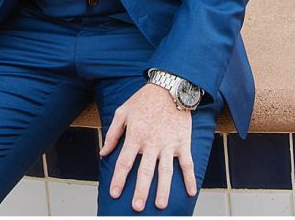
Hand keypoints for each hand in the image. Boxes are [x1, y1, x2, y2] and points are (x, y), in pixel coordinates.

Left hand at [100, 84, 194, 211]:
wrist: (171, 85)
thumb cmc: (145, 99)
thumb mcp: (123, 112)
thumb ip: (112, 134)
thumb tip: (103, 153)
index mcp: (136, 135)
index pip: (124, 162)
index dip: (119, 179)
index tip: (115, 193)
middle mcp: (152, 142)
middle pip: (145, 171)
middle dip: (141, 191)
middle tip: (137, 207)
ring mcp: (169, 143)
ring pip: (166, 171)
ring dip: (163, 189)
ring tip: (161, 205)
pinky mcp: (183, 141)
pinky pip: (187, 162)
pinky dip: (190, 177)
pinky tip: (191, 191)